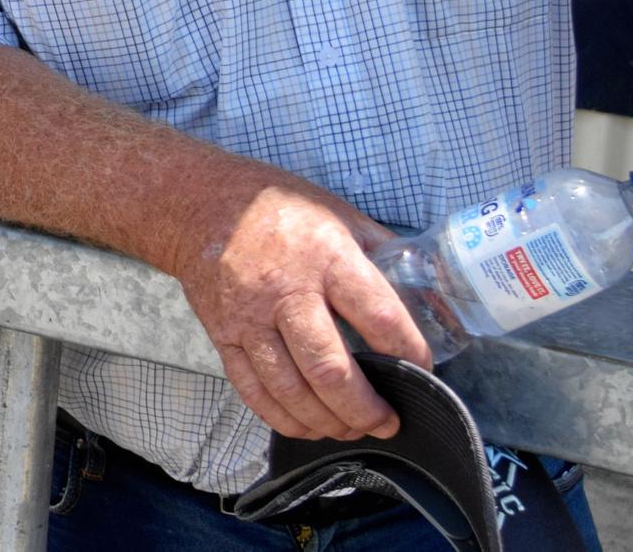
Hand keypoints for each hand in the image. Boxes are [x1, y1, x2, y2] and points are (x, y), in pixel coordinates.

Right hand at [164, 170, 429, 443]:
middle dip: (366, 408)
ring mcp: (248, 316)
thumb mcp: (340, 215)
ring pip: (291, 389)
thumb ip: (382, 254)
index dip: (410, 353)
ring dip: (328, 421)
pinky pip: (253, 390)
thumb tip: (432, 298)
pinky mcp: (222, 334)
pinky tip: (308, 424)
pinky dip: (284, 418)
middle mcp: (285, 290)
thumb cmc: (279, 207)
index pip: (379, 317)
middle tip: (388, 422)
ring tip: (351, 429)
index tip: (423, 369)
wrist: (200, 202)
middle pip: (330, 368)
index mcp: (326, 257)